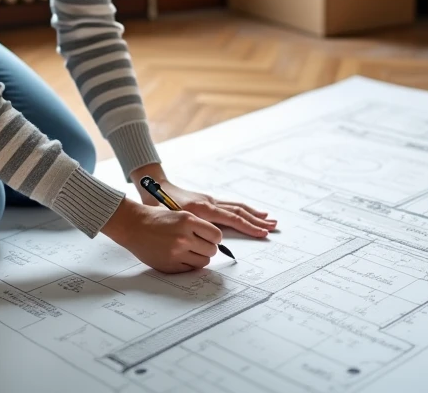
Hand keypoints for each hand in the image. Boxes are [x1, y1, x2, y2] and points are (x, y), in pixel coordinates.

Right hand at [101, 197, 222, 272]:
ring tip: (190, 251)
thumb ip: (197, 225)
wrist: (133, 225)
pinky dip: (188, 264)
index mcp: (188, 220)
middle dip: (208, 248)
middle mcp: (184, 237)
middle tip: (200, 245)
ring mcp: (177, 253)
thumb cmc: (155, 218)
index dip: (214, 237)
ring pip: (203, 262)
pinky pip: (190, 269)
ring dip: (199, 257)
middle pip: (212, 250)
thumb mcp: (180, 214)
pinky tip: (180, 256)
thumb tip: (215, 240)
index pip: (216, 235)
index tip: (210, 238)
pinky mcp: (170, 265)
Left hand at [131, 165, 276, 238]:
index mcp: (202, 209)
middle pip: (239, 211)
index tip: (262, 232)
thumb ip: (187, 229)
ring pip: (237, 206)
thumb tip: (202, 242)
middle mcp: (209, 202)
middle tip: (273, 226)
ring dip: (254, 214)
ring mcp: (210, 200)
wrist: (154, 186)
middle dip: (257, 220)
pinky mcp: (208, 200)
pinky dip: (244, 209)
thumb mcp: (169, 219)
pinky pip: (231, 205)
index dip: (248, 226)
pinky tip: (252, 212)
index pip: (231, 219)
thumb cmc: (158, 204)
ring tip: (269, 219)